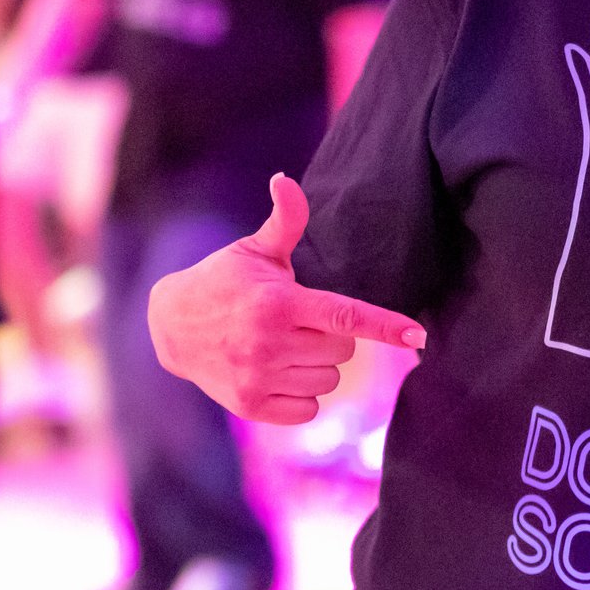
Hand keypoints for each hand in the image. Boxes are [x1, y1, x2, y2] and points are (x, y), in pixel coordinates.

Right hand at [148, 173, 425, 424]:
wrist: (171, 327)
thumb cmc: (225, 280)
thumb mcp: (255, 249)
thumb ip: (285, 221)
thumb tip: (286, 180)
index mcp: (278, 303)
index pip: (345, 316)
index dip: (385, 326)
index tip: (418, 335)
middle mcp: (269, 343)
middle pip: (344, 351)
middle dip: (330, 336)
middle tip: (298, 321)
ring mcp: (258, 378)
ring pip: (329, 380)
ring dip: (317, 365)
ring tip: (284, 344)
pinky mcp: (251, 406)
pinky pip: (309, 408)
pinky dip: (302, 394)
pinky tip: (277, 371)